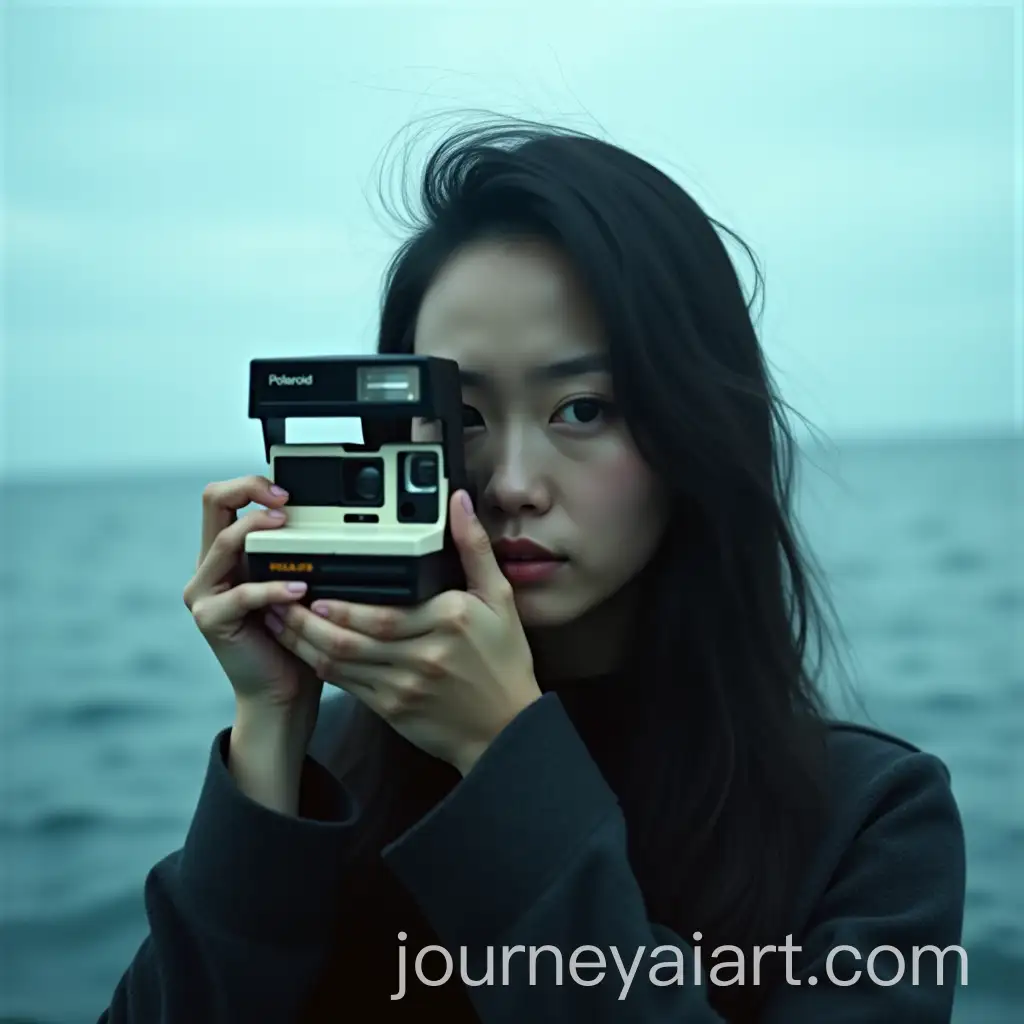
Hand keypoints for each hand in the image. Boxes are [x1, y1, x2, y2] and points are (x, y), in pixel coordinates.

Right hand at [183, 475, 323, 733]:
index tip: (289, 490)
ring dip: (261, 532)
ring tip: (292, 532)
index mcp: (227, 552)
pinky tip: (300, 590)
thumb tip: (334, 521)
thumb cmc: (295, 636)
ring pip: (224, 540)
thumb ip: (299, 554)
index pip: (224, 497)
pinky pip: (241, 593)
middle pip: (212, 500)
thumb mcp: (298, 584)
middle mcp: (209, 565)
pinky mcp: (211, 618)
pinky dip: (273, 587)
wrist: (281, 691)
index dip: (253, 483)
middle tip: (286, 500)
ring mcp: (204, 591)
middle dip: (250, 489)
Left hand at [266, 490, 541, 774]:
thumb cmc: (504, 662)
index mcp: (448, 621)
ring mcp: (403, 686)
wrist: (506, 729)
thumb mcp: (500, 598)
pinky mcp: (391, 708)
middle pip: (351, 639)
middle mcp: (423, 655)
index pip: (383, 613)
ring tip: (278, 621)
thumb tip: (458, 502)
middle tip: (278, 600)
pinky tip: (304, 650)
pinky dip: (320, 666)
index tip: (314, 590)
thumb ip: (474, 548)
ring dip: (304, 643)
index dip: (342, 605)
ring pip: (340, 663)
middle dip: (307, 621)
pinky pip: (346, 685)